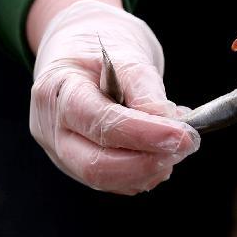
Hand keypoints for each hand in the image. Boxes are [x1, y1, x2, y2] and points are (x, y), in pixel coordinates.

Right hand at [30, 0, 199, 193]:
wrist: (80, 57)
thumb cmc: (100, 53)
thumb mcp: (125, 55)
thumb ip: (146, 90)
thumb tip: (168, 124)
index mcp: (57, 91)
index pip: (99, 121)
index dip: (143, 134)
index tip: (183, 135)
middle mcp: (51, 129)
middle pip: (95, 163)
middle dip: (147, 162)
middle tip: (185, 146)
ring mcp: (61, 153)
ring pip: (105, 180)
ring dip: (149, 169)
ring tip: (176, 146)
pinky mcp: (78, 167)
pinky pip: (113, 182)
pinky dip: (144, 173)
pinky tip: (160, 152)